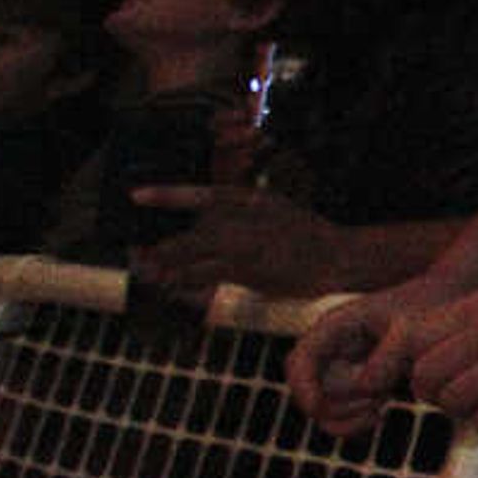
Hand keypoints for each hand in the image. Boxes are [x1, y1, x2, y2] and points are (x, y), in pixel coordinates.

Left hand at [130, 185, 353, 300]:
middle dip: (161, 248)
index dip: (168, 195)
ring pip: (194, 253)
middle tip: (138, 255)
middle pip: (191, 233)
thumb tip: (207, 227)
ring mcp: (247, 242)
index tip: (136, 196)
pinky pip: (207, 273)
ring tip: (148, 272)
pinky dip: (186, 279)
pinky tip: (173, 284)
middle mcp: (246, 218)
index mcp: (251, 199)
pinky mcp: (250, 267)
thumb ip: (242, 218)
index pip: (203, 193)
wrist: (340, 254)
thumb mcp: (275, 211)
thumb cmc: (307, 237)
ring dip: (167, 266)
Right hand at [286, 270, 460, 439]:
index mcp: (337, 325)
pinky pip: (340, 414)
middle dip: (337, 406)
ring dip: (346, 417)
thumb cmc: (430, 310)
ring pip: (323, 408)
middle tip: (376, 401)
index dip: (303, 388)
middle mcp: (332, 348)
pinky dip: (353, 422)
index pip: (301, 360)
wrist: (448, 306)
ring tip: (379, 406)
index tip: (320, 408)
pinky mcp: (356, 384)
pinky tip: (379, 413)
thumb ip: (388, 357)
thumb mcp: (412, 328)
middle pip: (310, 391)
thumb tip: (368, 389)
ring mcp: (342, 368)